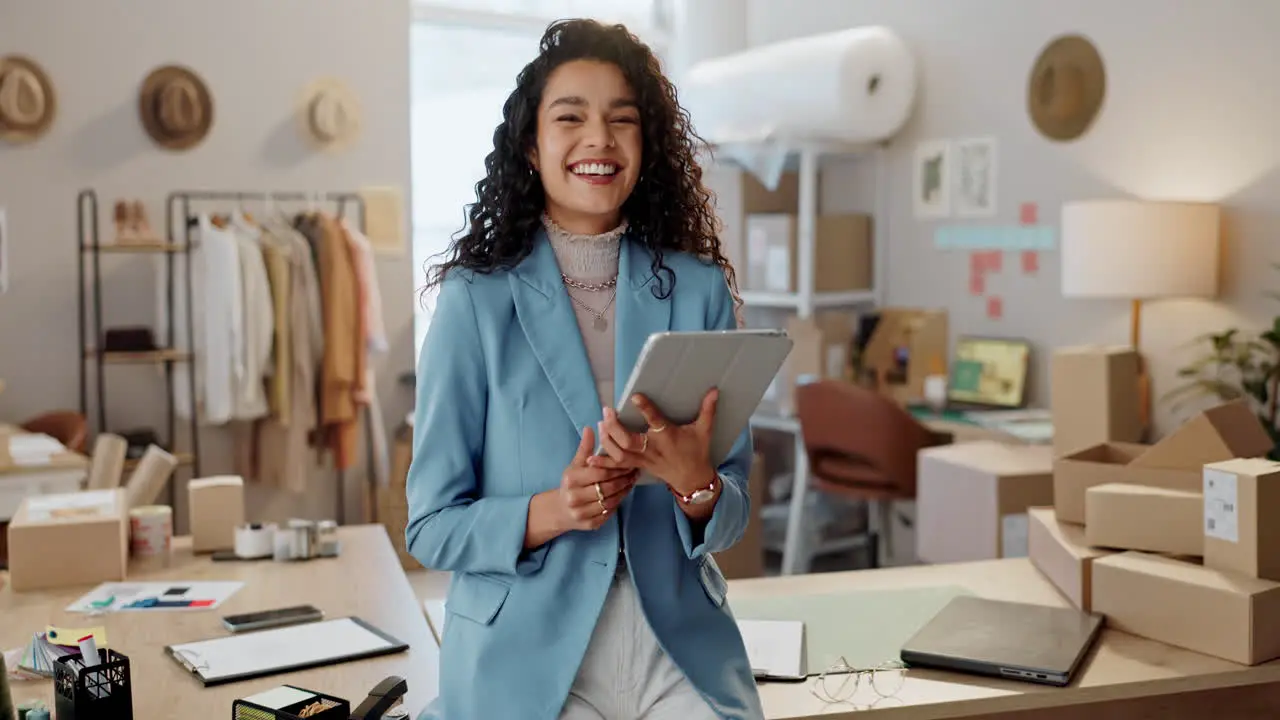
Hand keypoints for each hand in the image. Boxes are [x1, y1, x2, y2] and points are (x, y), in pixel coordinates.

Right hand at [525, 426, 636, 547]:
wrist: (560, 510)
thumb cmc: (571, 483)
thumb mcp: (575, 464)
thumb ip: (585, 448)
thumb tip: (590, 428)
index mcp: (571, 479)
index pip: (599, 472)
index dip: (615, 467)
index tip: (628, 461)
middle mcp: (574, 497)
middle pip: (607, 487)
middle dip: (623, 478)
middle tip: (634, 470)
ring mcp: (581, 513)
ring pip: (611, 501)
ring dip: (624, 490)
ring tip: (632, 480)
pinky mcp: (590, 524)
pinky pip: (610, 512)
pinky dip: (619, 501)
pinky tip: (624, 492)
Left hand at [589, 389, 718, 498]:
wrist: (692, 480)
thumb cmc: (697, 452)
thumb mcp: (704, 431)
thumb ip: (707, 410)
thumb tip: (714, 390)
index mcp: (668, 436)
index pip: (656, 421)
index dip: (646, 409)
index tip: (635, 396)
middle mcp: (653, 448)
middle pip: (629, 441)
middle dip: (615, 427)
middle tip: (607, 411)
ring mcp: (644, 460)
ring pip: (620, 454)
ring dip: (607, 440)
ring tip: (600, 424)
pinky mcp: (638, 466)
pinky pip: (618, 467)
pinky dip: (604, 463)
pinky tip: (590, 457)